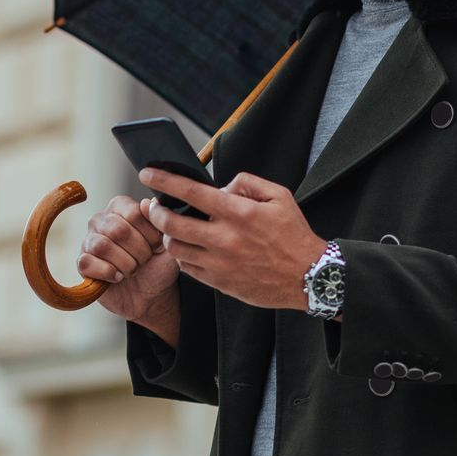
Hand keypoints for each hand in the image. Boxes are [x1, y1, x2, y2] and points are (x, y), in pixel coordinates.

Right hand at [81, 192, 180, 326]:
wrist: (151, 295)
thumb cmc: (158, 264)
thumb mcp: (168, 243)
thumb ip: (161, 221)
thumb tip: (151, 202)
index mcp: (121, 207)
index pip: (134, 213)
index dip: (150, 235)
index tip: (157, 247)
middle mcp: (101, 219)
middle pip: (118, 230)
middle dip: (139, 251)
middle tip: (145, 261)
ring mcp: (89, 240)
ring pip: (102, 246)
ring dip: (125, 264)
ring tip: (133, 270)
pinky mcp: (83, 262)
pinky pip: (87, 263)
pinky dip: (108, 273)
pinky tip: (119, 277)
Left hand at [139, 167, 328, 312]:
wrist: (309, 277)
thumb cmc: (293, 235)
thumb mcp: (279, 196)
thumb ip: (247, 183)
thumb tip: (221, 187)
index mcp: (238, 213)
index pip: (191, 192)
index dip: (164, 181)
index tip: (147, 173)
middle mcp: (225, 239)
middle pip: (172, 223)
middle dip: (156, 212)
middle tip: (156, 206)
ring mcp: (219, 263)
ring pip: (175, 248)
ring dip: (167, 235)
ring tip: (172, 228)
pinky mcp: (219, 283)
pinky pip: (187, 268)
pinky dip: (182, 256)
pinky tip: (189, 248)